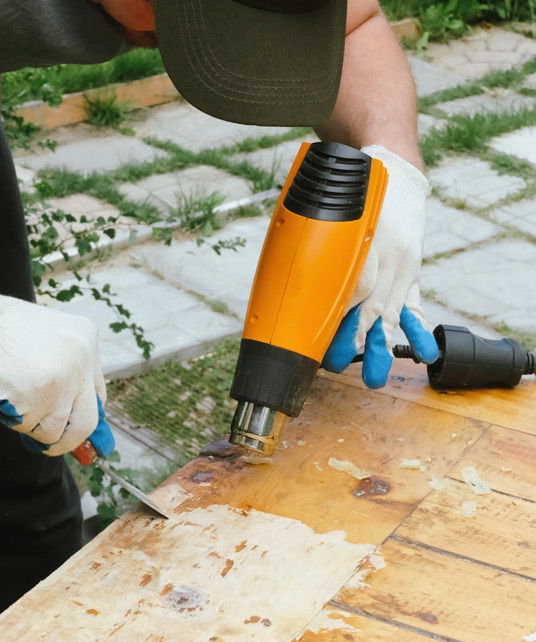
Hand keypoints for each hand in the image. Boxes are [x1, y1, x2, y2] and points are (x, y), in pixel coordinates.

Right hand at [0, 280, 114, 456]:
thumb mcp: (45, 338)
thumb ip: (64, 371)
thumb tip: (72, 418)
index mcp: (86, 338)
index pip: (97, 394)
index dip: (85, 416)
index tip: (79, 434)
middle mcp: (81, 360)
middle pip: (87, 421)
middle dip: (68, 440)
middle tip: (51, 445)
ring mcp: (62, 380)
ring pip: (56, 431)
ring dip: (33, 427)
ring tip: (12, 400)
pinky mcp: (37, 399)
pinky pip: (31, 429)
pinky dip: (16, 423)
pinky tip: (3, 397)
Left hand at [321, 146, 438, 387]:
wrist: (395, 171)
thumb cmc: (359, 194)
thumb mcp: (338, 214)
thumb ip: (328, 248)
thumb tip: (310, 283)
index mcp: (368, 248)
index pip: (353, 290)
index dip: (338, 318)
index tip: (323, 341)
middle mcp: (390, 261)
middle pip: (371, 309)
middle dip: (355, 342)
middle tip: (339, 365)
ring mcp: (404, 269)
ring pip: (393, 313)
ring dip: (385, 347)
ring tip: (376, 376)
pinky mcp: (413, 273)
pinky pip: (416, 306)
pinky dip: (418, 331)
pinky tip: (424, 354)